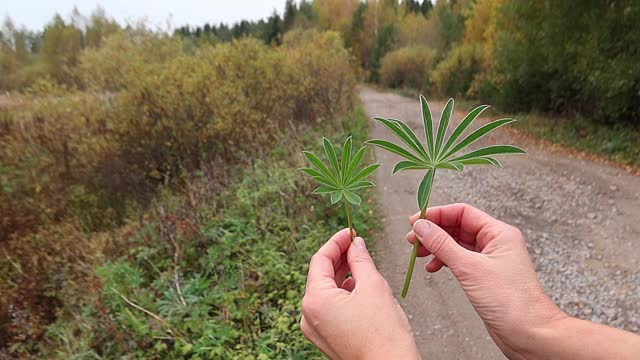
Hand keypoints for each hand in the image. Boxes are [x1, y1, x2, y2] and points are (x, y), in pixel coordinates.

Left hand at [301, 229, 420, 359]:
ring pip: (326, 291)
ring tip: (361, 264)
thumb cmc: (384, 334)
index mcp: (315, 301)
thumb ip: (360, 259)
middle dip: (339, 258)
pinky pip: (330, 307)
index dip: (336, 242)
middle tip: (357, 243)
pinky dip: (342, 293)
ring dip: (341, 275)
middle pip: (320, 275)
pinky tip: (358, 287)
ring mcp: (315, 329)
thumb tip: (355, 243)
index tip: (351, 231)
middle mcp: (309, 316)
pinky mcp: (326, 338)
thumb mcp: (373, 286)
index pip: (320, 260)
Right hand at [406, 203, 564, 357]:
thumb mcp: (470, 268)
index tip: (416, 221)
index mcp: (499, 233)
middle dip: (433, 231)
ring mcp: (490, 259)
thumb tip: (422, 227)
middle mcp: (495, 243)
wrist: (529, 333)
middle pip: (457, 227)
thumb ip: (443, 244)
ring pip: (457, 244)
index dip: (437, 214)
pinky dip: (444, 261)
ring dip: (436, 246)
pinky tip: (433, 268)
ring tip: (419, 254)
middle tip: (412, 239)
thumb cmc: (511, 301)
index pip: (462, 212)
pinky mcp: (485, 276)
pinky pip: (459, 260)